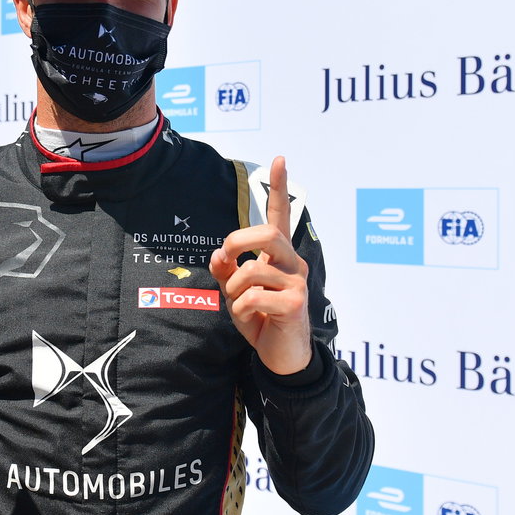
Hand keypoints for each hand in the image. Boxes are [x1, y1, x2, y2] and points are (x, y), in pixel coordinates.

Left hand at [208, 156, 312, 375]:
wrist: (282, 355)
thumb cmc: (261, 318)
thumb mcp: (236, 291)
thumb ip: (226, 269)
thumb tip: (217, 254)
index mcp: (279, 256)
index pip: (281, 214)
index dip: (278, 187)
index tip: (280, 158)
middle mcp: (292, 263)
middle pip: (266, 234)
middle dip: (236, 243)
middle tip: (226, 259)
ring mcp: (296, 282)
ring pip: (251, 270)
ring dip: (234, 289)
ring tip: (240, 305)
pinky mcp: (295, 304)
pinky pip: (252, 297)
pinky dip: (241, 311)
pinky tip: (251, 319)